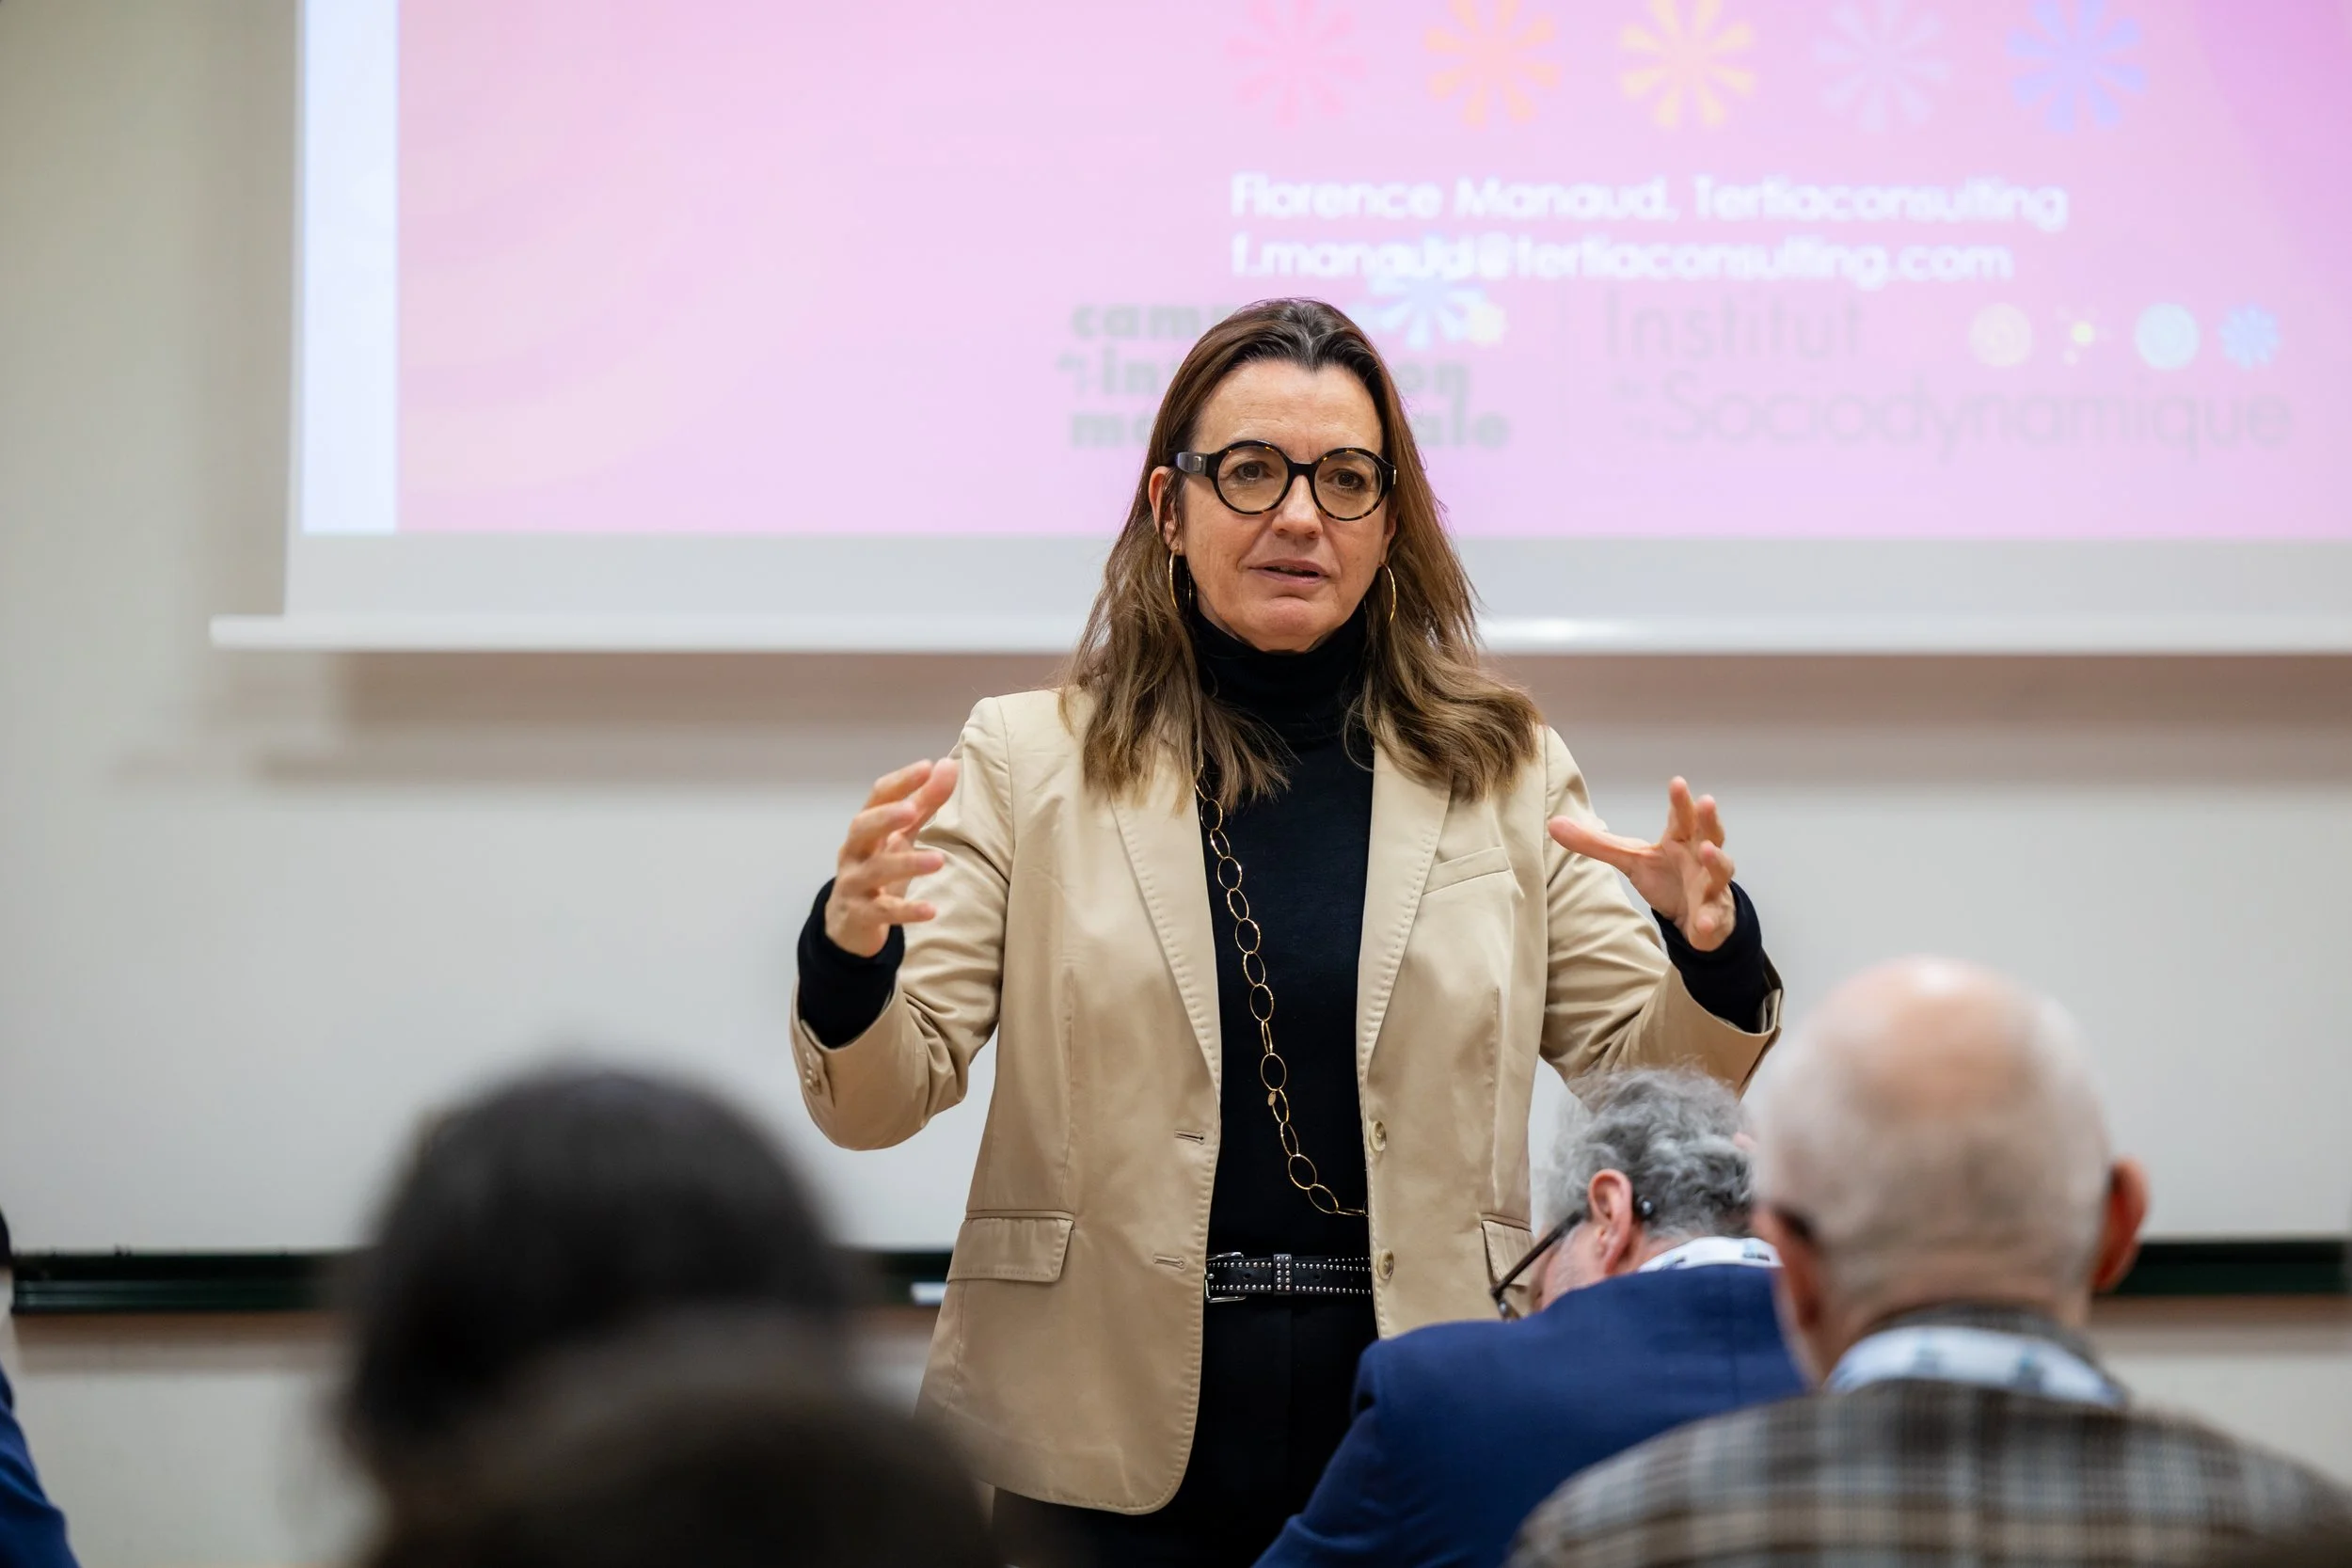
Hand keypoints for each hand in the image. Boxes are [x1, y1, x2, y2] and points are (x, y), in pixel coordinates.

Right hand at [823, 759, 959, 957]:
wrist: (848, 923)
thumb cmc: (878, 869)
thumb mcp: (900, 836)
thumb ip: (923, 803)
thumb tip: (948, 765)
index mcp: (866, 827)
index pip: (878, 797)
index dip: (900, 782)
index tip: (927, 766)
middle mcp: (854, 851)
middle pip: (862, 827)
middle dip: (885, 817)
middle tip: (911, 809)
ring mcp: (854, 883)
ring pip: (876, 870)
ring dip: (907, 864)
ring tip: (939, 860)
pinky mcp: (860, 914)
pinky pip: (882, 911)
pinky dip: (906, 910)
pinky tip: (931, 910)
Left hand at [1548, 777, 1737, 951]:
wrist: (1694, 915)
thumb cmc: (1666, 876)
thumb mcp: (1630, 858)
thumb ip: (1596, 843)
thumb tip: (1553, 824)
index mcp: (1679, 839)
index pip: (1680, 815)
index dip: (1679, 799)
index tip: (1676, 782)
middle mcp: (1701, 856)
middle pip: (1710, 832)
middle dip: (1708, 818)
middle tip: (1706, 801)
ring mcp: (1711, 884)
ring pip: (1720, 869)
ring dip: (1715, 860)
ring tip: (1708, 851)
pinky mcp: (1714, 915)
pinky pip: (1714, 917)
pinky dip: (1710, 920)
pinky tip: (1704, 924)